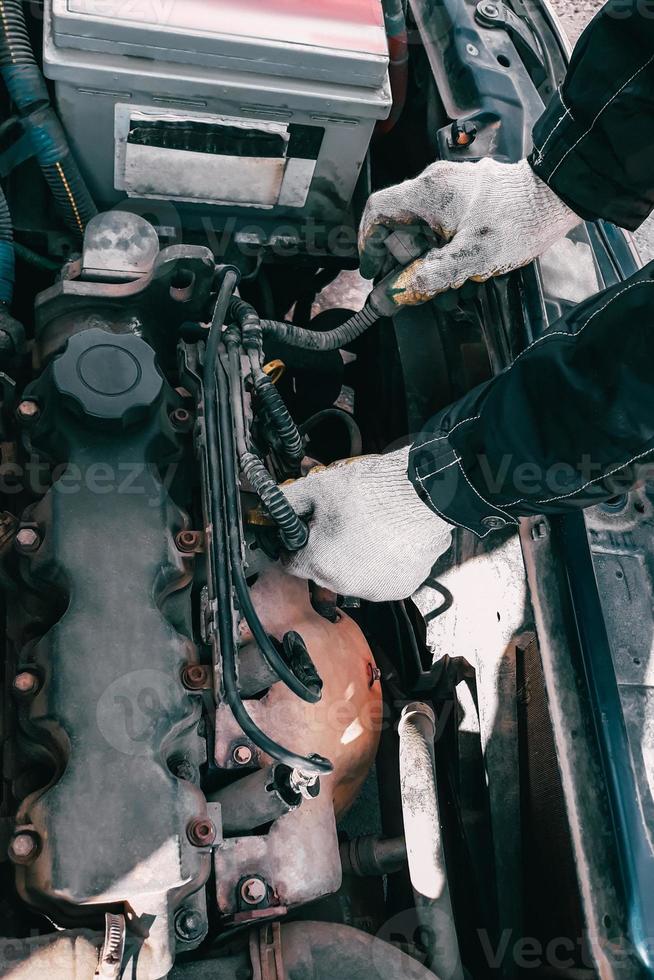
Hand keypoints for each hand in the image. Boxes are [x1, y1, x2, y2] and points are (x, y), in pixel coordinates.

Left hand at [281, 448, 452, 602]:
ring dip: (355, 555)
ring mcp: (376, 589)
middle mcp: (346, 585)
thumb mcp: (320, 488)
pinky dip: (383, 561)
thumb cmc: (375, 490)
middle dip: (327, 546)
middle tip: (341, 520)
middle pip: (323, 568)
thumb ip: (288, 501)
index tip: (307, 530)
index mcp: (320, 564)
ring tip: (369, 526)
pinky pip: (383, 577)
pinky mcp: (402, 587)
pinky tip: (388, 538)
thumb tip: (271, 503)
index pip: (291, 562)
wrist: (425, 492)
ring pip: (353, 574)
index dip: (296, 542)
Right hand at [359, 158, 580, 305]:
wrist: (558, 194)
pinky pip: (444, 221)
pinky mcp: (470, 192)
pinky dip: (443, 246)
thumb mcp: (471, 259)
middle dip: (403, 259)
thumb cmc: (518, 221)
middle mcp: (435, 182)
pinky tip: (460, 269)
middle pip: (400, 223)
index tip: (374, 270)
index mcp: (427, 193)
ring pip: (423, 225)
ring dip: (427, 258)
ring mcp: (453, 185)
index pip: (377, 212)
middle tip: (413, 286)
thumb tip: (396, 293)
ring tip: (444, 286)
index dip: (369, 244)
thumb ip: (429, 278)